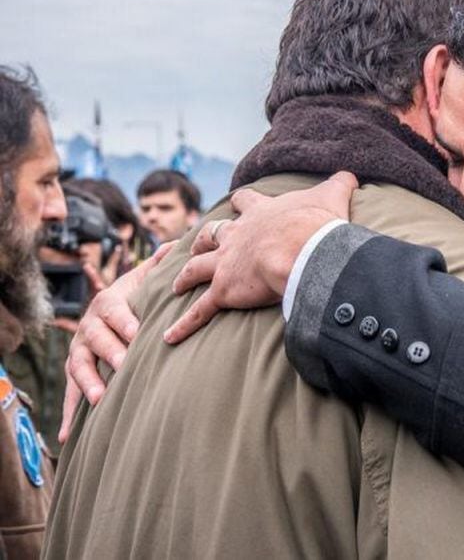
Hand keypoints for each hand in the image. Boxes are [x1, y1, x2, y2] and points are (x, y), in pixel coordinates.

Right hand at [58, 241, 175, 442]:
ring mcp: (80, 350)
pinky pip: (71, 394)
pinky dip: (68, 415)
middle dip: (110, 353)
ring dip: (88, 383)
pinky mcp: (77, 372)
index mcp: (108, 303)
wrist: (113, 308)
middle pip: (97, 340)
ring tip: (101, 398)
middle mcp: (89, 326)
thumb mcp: (145, 278)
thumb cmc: (137, 296)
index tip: (138, 333)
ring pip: (79, 367)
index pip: (115, 312)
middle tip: (126, 366)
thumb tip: (178, 245)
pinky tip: (66, 436)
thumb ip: (161, 264)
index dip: (125, 322)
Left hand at [164, 171, 357, 343]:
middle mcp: (236, 236)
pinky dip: (184, 324)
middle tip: (198, 244)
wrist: (303, 249)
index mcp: (260, 213)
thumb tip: (352, 175)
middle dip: (205, 239)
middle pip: (212, 234)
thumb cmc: (316, 224)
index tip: (237, 200)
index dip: (242, 202)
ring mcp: (226, 263)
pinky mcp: (223, 290)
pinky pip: (200, 310)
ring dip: (185, 276)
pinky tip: (169, 336)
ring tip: (175, 284)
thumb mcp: (330, 196)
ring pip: (197, 268)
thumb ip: (340, 184)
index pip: (246, 202)